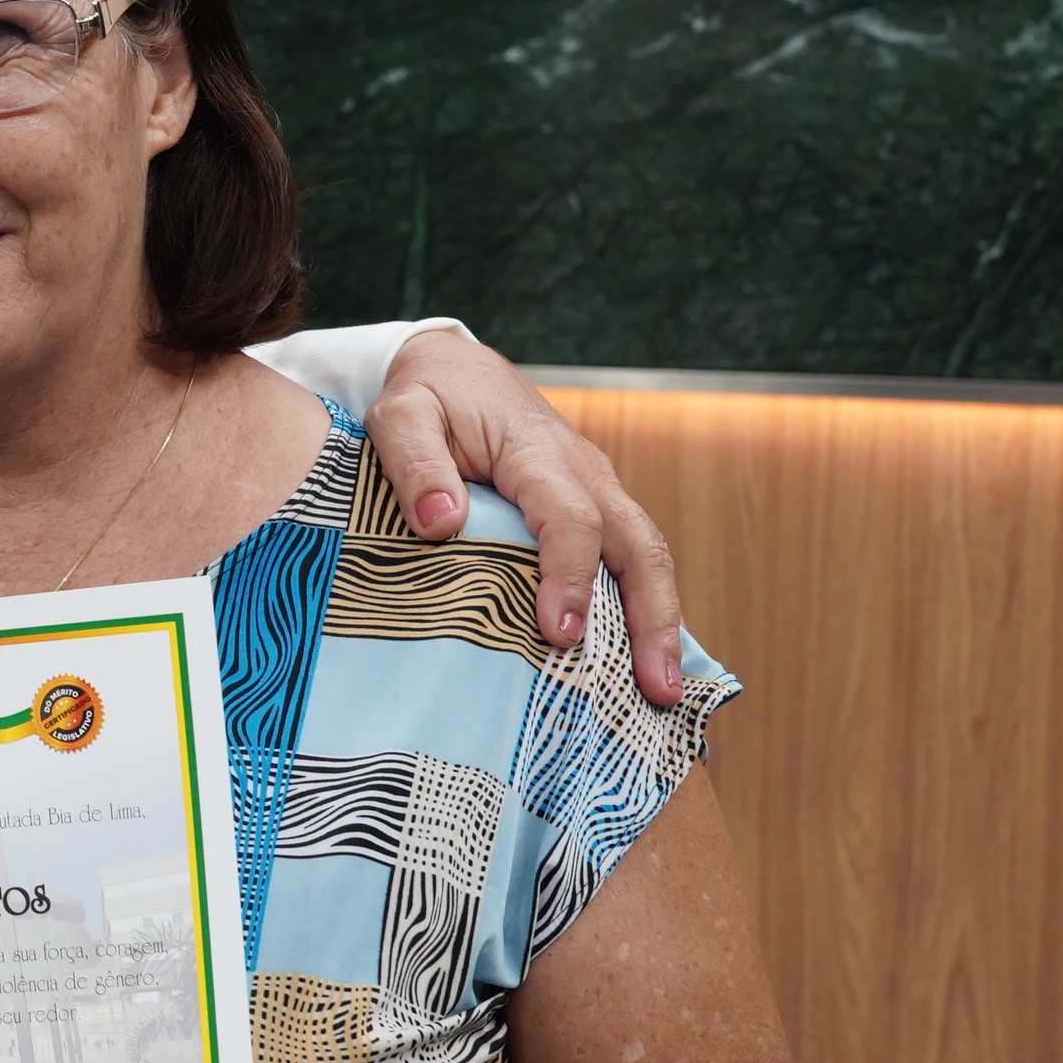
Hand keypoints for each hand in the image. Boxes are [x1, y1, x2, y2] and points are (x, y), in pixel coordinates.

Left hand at [365, 330, 687, 704]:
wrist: (457, 368)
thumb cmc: (426, 395)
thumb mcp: (399, 414)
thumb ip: (414, 462)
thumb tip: (441, 523)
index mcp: (537, 452)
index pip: (571, 518)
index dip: (570, 576)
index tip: (560, 633)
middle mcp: (584, 472)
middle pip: (637, 546)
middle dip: (652, 618)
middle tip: (657, 690)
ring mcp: (598, 490)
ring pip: (645, 556)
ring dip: (660, 623)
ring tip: (663, 694)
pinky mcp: (594, 508)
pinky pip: (628, 558)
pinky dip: (642, 609)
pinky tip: (637, 664)